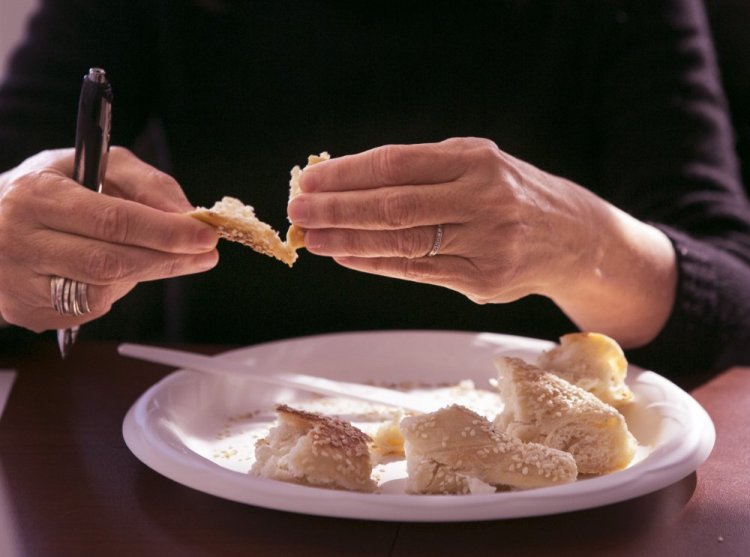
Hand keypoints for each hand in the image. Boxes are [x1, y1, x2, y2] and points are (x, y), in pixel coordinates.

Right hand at [0, 147, 218, 331]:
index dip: (165, 231)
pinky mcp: (26, 311)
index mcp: (36, 195)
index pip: (112, 220)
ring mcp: (19, 283)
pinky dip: (113, 291)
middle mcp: (19, 240)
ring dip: (142, 276)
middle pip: (110, 262)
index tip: (205, 235)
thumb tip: (186, 213)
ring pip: (101, 292)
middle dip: (167, 260)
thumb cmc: (51, 189)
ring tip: (155, 256)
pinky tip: (112, 271)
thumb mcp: (95, 165)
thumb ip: (145, 182)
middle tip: (205, 254)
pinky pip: (88, 309)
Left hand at [288, 137, 676, 346]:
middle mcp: (484, 199)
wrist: (574, 237)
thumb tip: (347, 181)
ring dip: (348, 240)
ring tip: (312, 236)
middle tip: (298, 210)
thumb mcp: (476, 164)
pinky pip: (417, 272)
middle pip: (393, 206)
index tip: (310, 179)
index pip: (396, 164)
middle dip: (337, 208)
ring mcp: (486, 243)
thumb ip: (421, 170)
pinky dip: (376, 264)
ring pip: (401, 244)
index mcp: (476, 159)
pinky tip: (346, 256)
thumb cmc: (511, 193)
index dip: (347, 173)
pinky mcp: (483, 280)